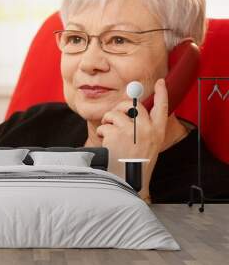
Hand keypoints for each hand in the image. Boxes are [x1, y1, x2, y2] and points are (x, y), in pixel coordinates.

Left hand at [95, 78, 168, 197]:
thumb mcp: (148, 147)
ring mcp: (132, 130)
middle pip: (134, 105)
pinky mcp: (117, 133)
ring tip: (108, 132)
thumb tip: (133, 113)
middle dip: (121, 107)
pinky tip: (104, 141)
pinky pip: (105, 125)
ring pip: (116, 113)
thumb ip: (144, 130)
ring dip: (108, 120)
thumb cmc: (135, 165)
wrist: (127, 181)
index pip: (163, 107)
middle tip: (114, 116)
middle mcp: (147, 129)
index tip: (161, 82)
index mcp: (158, 132)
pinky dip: (101, 132)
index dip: (162, 93)